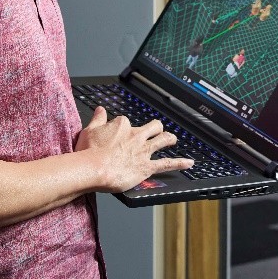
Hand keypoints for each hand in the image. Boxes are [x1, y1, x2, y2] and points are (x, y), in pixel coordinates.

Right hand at [77, 106, 192, 191]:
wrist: (94, 168)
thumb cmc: (89, 152)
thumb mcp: (89, 130)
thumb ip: (97, 119)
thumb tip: (100, 110)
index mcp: (122, 126)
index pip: (126, 122)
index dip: (124, 129)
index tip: (119, 134)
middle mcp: (136, 135)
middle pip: (152, 126)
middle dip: (156, 128)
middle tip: (157, 130)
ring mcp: (143, 151)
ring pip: (163, 140)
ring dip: (169, 138)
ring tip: (172, 139)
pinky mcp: (147, 166)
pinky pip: (167, 164)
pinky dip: (179, 163)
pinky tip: (189, 162)